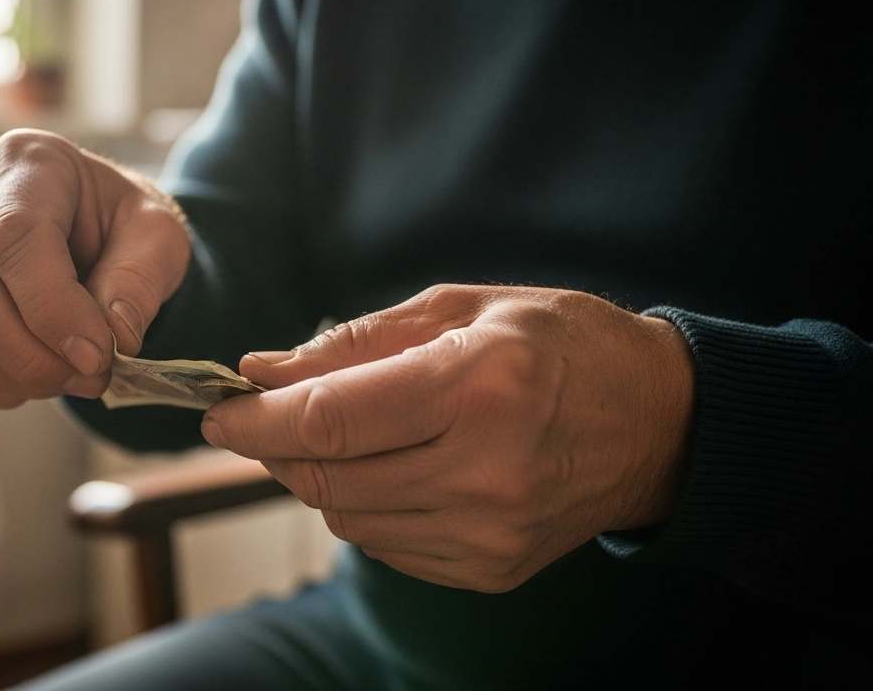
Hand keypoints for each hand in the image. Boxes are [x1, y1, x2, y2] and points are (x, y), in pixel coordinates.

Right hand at [0, 129, 190, 407]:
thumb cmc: (123, 225)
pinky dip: (0, 387)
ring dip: (17, 376)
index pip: (14, 237)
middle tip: (94, 375)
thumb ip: (141, 279)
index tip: (98, 355)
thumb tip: (115, 338)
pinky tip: (44, 372)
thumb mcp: (157, 234)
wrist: (96, 234)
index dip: (53, 307)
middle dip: (32, 354)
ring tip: (75, 375)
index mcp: (26, 165)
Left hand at [202, 285, 694, 592]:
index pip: (331, 419)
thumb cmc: (561, 346)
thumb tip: (263, 371)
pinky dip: (364, 507)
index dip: (257, 419)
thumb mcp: (462, 308)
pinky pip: (385, 546)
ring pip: (347, 518)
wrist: (660, 426)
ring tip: (342, 434)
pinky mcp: (489, 569)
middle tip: (259, 416)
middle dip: (274, 447)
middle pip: (327, 477)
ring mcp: (489, 532)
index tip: (219, 407)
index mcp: (478, 386)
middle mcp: (485, 470)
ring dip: (318, 476)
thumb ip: (354, 343)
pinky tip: (391, 469)